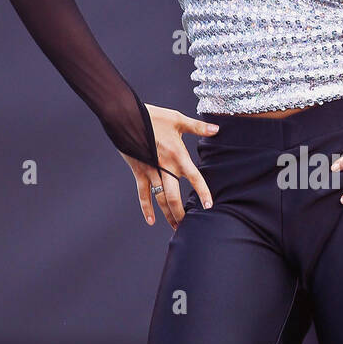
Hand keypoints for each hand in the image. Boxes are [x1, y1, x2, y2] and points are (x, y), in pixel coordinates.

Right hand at [121, 104, 217, 229]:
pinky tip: (151, 221)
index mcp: (177, 155)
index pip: (194, 177)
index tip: (209, 206)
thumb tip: (217, 129)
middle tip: (189, 226)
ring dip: (168, 214)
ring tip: (176, 228)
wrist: (126, 116)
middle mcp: (165, 166)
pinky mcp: (139, 172)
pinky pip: (143, 193)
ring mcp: (150, 171)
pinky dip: (146, 208)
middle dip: (181, 213)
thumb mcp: (177, 119)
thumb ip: (198, 127)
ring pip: (160, 198)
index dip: (202, 192)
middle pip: (174, 196)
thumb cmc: (153, 116)